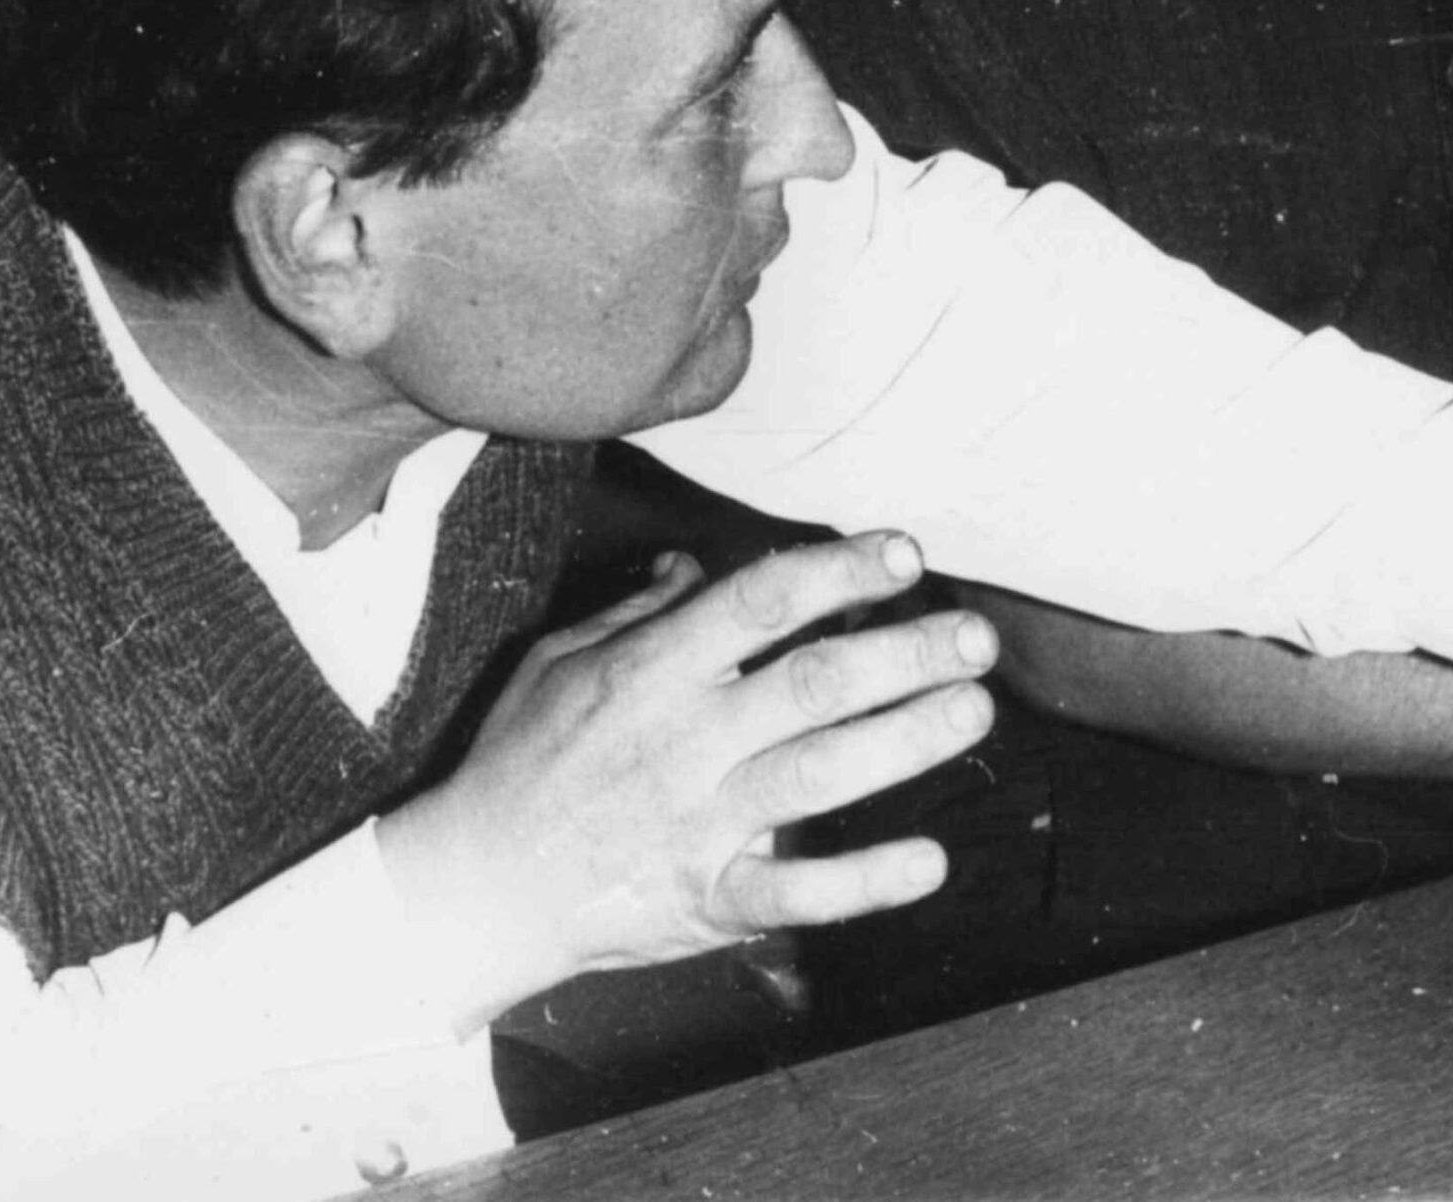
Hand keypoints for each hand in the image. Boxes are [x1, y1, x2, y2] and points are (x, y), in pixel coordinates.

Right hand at [376, 531, 997, 1031]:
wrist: (478, 883)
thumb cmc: (518, 762)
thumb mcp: (558, 661)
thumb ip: (636, 614)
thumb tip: (691, 565)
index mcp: (649, 671)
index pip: (758, 604)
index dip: (837, 572)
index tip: (902, 554)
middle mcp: (682, 740)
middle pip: (811, 684)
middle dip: (903, 654)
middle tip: (974, 638)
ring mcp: (697, 822)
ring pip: (820, 774)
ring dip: (906, 741)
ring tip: (971, 711)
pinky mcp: (705, 899)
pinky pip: (795, 892)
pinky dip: (864, 881)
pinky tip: (927, 861)